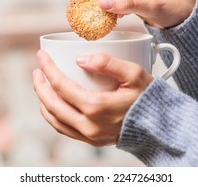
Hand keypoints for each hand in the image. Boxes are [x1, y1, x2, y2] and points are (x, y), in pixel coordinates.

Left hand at [32, 50, 153, 145]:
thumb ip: (108, 63)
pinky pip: (64, 129)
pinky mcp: (92, 140)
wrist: (160, 128)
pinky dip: (53, 116)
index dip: (48, 69)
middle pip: (52, 104)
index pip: (61, 86)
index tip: (41, 56)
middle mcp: (89, 125)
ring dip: (43, 101)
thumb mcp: (134, 74)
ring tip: (41, 85)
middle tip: (37, 70)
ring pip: (55, 120)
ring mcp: (89, 135)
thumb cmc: (149, 98)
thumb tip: (79, 59)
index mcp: (96, 107)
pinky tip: (53, 105)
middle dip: (40, 85)